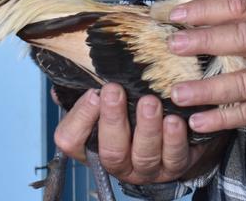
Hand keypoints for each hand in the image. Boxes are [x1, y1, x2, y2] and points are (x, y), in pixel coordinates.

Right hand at [51, 84, 209, 184]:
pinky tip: (176, 119)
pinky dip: (175, 138)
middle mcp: (119, 164)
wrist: (174, 131)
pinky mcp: (175, 166)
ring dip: (147, 128)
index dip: (80, 119)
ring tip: (150, 103)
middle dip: (112, 119)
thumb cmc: (133, 111)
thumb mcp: (108, 101)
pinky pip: (174, 157)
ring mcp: (147, 169)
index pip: (71, 141)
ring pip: (144, 156)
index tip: (93, 93)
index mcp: (93, 147)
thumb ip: (90, 92)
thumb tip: (70, 75)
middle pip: (111, 152)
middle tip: (115, 90)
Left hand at [166, 0, 245, 137]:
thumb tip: (194, 14)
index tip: (177, 13)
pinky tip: (199, 121)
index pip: (241, 6)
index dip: (207, 8)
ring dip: (209, 88)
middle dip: (205, 40)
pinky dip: (222, 119)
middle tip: (173, 45)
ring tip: (178, 93)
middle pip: (243, 37)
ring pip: (245, 82)